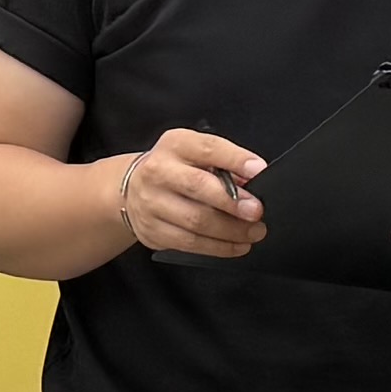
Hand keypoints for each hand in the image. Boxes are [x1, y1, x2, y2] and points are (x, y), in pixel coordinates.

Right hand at [113, 130, 266, 259]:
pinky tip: (236, 244)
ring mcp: (152, 202)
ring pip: (195, 221)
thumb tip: (255, 182)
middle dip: (233, 201)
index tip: (259, 170)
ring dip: (231, 230)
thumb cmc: (175, 169)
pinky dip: (219, 247)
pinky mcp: (152, 230)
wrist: (131, 189)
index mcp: (175, 144)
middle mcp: (159, 171)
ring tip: (254, 232)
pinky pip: (190, 243)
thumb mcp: (196, 153)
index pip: (208, 148)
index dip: (235, 159)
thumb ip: (224, 163)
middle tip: (257, 211)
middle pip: (198, 187)